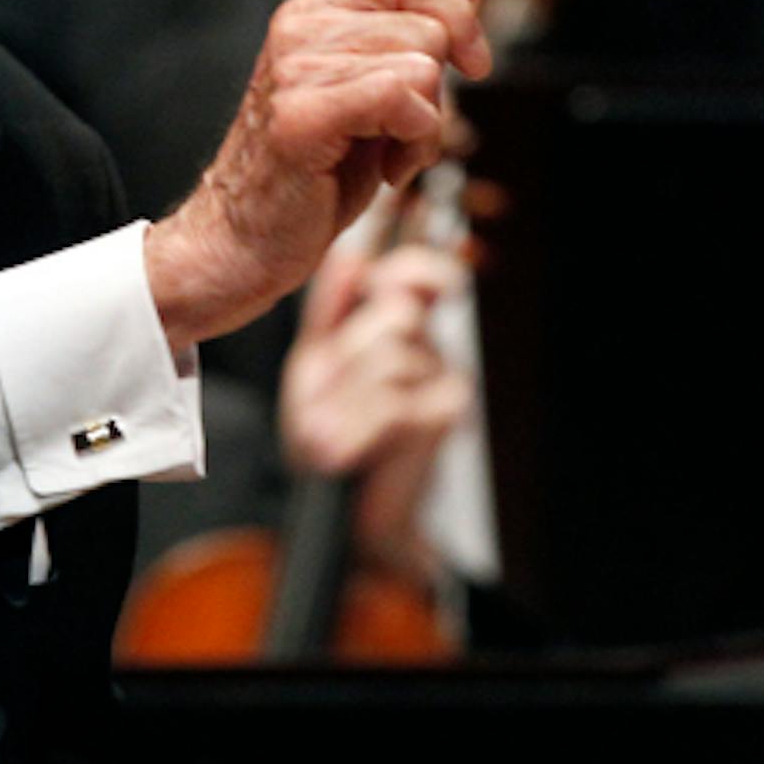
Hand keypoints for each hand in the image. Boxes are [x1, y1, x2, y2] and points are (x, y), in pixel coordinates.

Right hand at [142, 0, 488, 349]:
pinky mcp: (301, 114)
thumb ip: (410, 41)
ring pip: (421, 68)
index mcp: (314, 14)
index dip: (456, 10)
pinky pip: (399, 98)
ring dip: (426, 128)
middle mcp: (299, 29)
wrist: (246, 239)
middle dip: (438, 93)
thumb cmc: (315, 173)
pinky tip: (388, 171)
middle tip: (400, 136)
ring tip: (386, 156)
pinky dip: (415, 143)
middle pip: (427, 30)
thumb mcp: (374, 94)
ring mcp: (295, 69)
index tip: (475, 62)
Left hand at [281, 241, 472, 578]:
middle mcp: (427, 346)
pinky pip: (395, 403)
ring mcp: (446, 379)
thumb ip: (329, 310)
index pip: (414, 273)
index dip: (414, 262)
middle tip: (319, 406)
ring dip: (343, 404)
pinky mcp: (449, 416)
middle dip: (346, 359)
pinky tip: (342, 452)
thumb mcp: (314, 365)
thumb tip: (353, 254)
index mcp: (394, 327)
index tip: (388, 269)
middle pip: (394, 313)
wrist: (340, 510)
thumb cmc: (326, 435)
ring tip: (325, 436)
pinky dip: (357, 429)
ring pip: (391, 359)